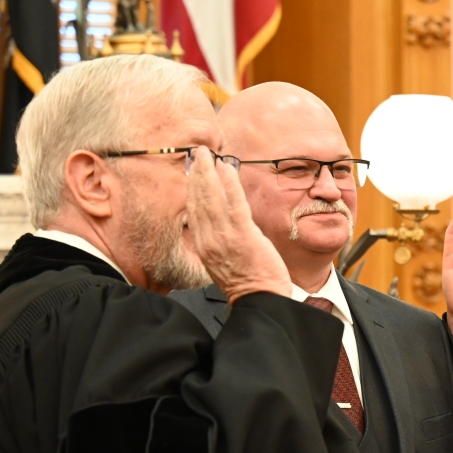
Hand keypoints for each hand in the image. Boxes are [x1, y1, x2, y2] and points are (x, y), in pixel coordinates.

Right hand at [184, 146, 290, 302]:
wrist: (260, 300)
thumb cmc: (247, 282)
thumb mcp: (224, 259)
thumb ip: (219, 239)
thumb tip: (222, 221)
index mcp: (204, 246)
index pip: (193, 210)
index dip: (192, 188)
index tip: (193, 171)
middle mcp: (209, 240)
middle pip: (198, 200)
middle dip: (197, 174)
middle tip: (198, 152)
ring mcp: (224, 237)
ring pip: (211, 198)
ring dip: (209, 172)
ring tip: (207, 154)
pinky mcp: (242, 235)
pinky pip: (234, 203)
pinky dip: (229, 183)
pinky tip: (227, 168)